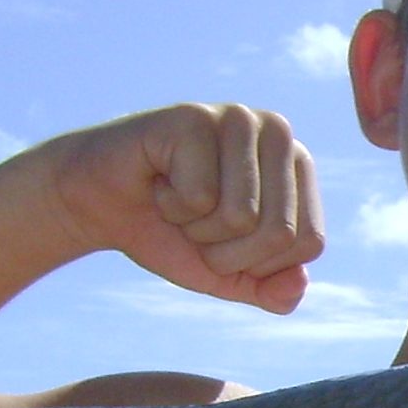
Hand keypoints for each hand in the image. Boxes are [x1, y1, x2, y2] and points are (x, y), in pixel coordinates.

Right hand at [46, 104, 325, 313]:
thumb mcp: (227, 274)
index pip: (309, 242)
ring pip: (241, 216)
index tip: (222, 241)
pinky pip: (199, 197)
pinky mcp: (195, 118)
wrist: (99, 206)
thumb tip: (295, 288)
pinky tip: (157, 181)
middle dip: (225, 251)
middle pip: (279, 232)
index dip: (258, 264)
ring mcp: (238, 119)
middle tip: (193, 223)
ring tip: (176, 199)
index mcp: (299, 167)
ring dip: (196, 228)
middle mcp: (278, 132)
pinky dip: (170, 205)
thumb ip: (270, 289)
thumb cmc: (170, 234)